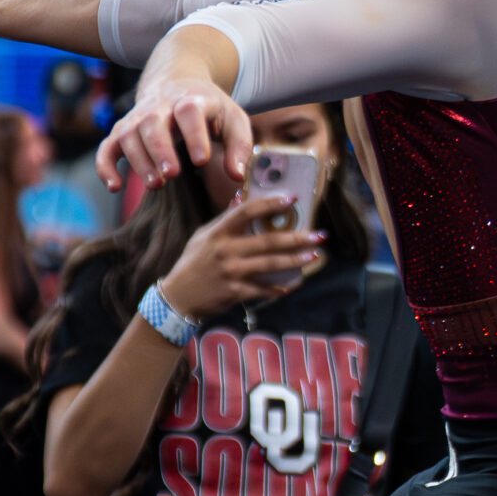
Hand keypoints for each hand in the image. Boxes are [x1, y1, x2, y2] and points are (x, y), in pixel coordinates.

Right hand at [98, 76, 252, 191]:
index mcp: (191, 100)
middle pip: (152, 123)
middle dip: (160, 150)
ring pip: (128, 136)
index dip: (194, 136)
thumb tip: (236, 175)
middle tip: (171, 175)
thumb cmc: (210, 110)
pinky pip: (107, 147)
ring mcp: (138, 118)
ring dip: (139, 161)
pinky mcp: (122, 131)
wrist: (178, 84)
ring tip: (156, 185)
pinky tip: (114, 186)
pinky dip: (105, 166)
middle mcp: (160, 106)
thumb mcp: (233, 120)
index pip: (189, 112)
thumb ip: (239, 146)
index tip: (201, 160)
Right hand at [158, 194, 326, 317]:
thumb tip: (241, 197)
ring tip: (315, 255)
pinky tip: (293, 284)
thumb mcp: (203, 237)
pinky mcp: (233, 292)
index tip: (291, 198)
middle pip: (267, 240)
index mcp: (218, 232)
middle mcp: (225, 250)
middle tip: (319, 234)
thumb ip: (224, 219)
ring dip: (295, 261)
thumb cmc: (192, 263)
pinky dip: (278, 288)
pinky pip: (262, 289)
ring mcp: (230, 272)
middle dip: (296, 237)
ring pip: (269, 265)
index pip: (246, 211)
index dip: (270, 203)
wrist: (177, 298)